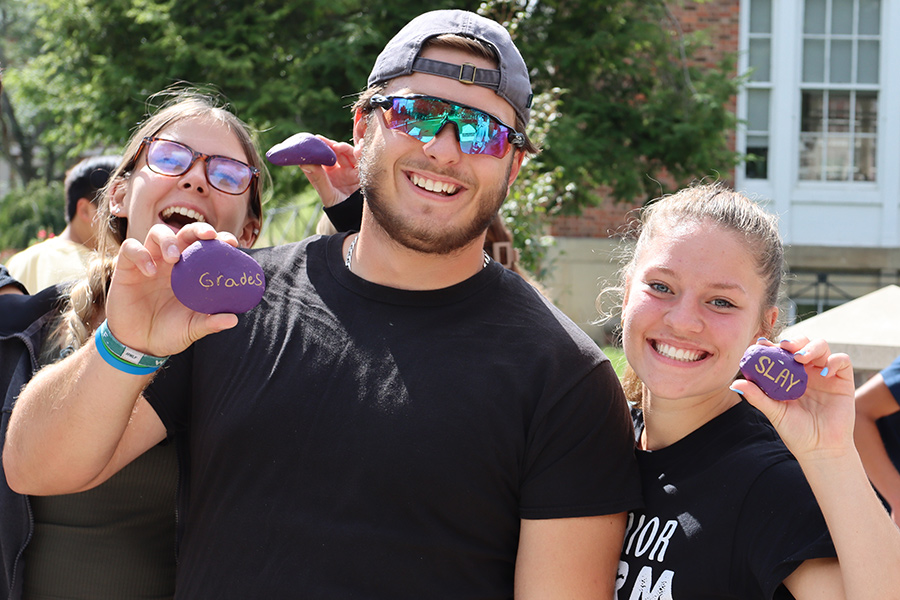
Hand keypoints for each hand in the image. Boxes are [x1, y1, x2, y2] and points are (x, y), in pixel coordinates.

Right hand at [105, 223, 240, 356]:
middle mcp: (171, 263)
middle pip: (184, 232)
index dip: (219, 239)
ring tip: (174, 258)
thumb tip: (233, 320)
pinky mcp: (126, 268)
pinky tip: (149, 272)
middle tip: (209, 236)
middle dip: (197, 229)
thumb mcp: (192, 329)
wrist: (138, 345)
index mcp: (192, 272)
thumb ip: (210, 323)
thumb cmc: (169, 332)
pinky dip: (140, 254)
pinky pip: (130, 248)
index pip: (206, 247)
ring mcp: (149, 262)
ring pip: (157, 233)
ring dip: (168, 239)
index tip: (232, 242)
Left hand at [298, 136, 358, 206]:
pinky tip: (358, 149)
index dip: (317, 148)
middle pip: (334, 152)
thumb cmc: (339, 208)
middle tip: (324, 140)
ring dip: (343, 147)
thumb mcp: (327, 194)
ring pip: (347, 153)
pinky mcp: (362, 171)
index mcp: (327, 174)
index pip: (320, 157)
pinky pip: (361, 158)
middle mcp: (338, 169)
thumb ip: (318, 179)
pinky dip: (359, 152)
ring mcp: (351, 169)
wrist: (356, 217)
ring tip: (338, 147)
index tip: (313, 140)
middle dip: (329, 145)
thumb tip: (303, 162)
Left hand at [732, 336, 855, 460]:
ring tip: (800, 358)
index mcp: (789, 375)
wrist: (820, 449)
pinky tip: (825, 372)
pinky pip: (842, 361)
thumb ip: (757, 396)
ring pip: (821, 346)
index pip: (781, 353)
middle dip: (793, 341)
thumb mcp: (774, 412)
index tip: (761, 344)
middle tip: (784, 347)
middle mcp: (807, 371)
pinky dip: (835, 361)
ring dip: (811, 347)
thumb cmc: (795, 431)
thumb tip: (735, 384)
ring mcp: (825, 374)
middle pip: (802, 344)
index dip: (772, 346)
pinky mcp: (843, 380)